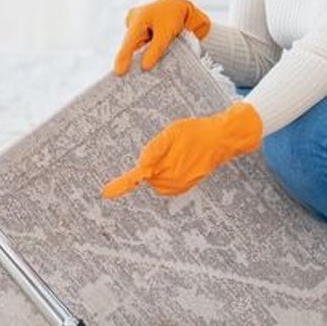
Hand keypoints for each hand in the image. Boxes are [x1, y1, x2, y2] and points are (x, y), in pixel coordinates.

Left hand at [100, 102, 261, 198]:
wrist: (220, 140)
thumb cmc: (196, 132)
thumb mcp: (173, 133)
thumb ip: (155, 149)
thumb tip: (141, 164)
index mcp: (166, 167)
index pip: (138, 176)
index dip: (121, 184)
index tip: (106, 193)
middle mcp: (172, 180)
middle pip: (147, 176)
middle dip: (150, 165)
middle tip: (167, 148)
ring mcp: (179, 185)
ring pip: (156, 180)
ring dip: (158, 169)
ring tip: (176, 152)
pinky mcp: (185, 186)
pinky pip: (167, 184)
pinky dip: (166, 174)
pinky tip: (178, 160)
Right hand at [110, 0, 210, 75]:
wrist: (181, 7)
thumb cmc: (174, 16)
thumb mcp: (167, 33)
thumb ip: (155, 50)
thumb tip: (144, 67)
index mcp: (138, 19)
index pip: (129, 42)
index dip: (124, 57)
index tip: (119, 72)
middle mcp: (133, 21)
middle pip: (130, 44)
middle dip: (131, 59)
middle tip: (129, 78)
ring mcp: (135, 25)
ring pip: (136, 45)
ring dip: (140, 56)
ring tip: (139, 74)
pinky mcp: (140, 30)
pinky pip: (140, 44)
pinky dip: (144, 52)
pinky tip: (147, 62)